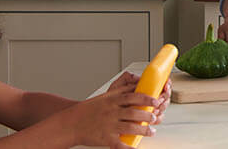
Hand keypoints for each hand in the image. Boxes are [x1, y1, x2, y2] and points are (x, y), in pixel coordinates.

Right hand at [42, 72, 163, 148]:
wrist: (70, 123)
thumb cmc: (88, 110)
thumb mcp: (104, 97)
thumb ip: (120, 92)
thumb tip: (136, 85)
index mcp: (111, 101)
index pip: (132, 97)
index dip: (146, 99)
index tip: (156, 101)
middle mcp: (111, 113)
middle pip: (134, 113)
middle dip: (148, 116)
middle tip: (156, 117)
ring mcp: (108, 126)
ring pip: (130, 127)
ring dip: (143, 130)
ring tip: (151, 131)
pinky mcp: (105, 138)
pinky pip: (120, 144)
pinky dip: (129, 147)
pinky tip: (136, 148)